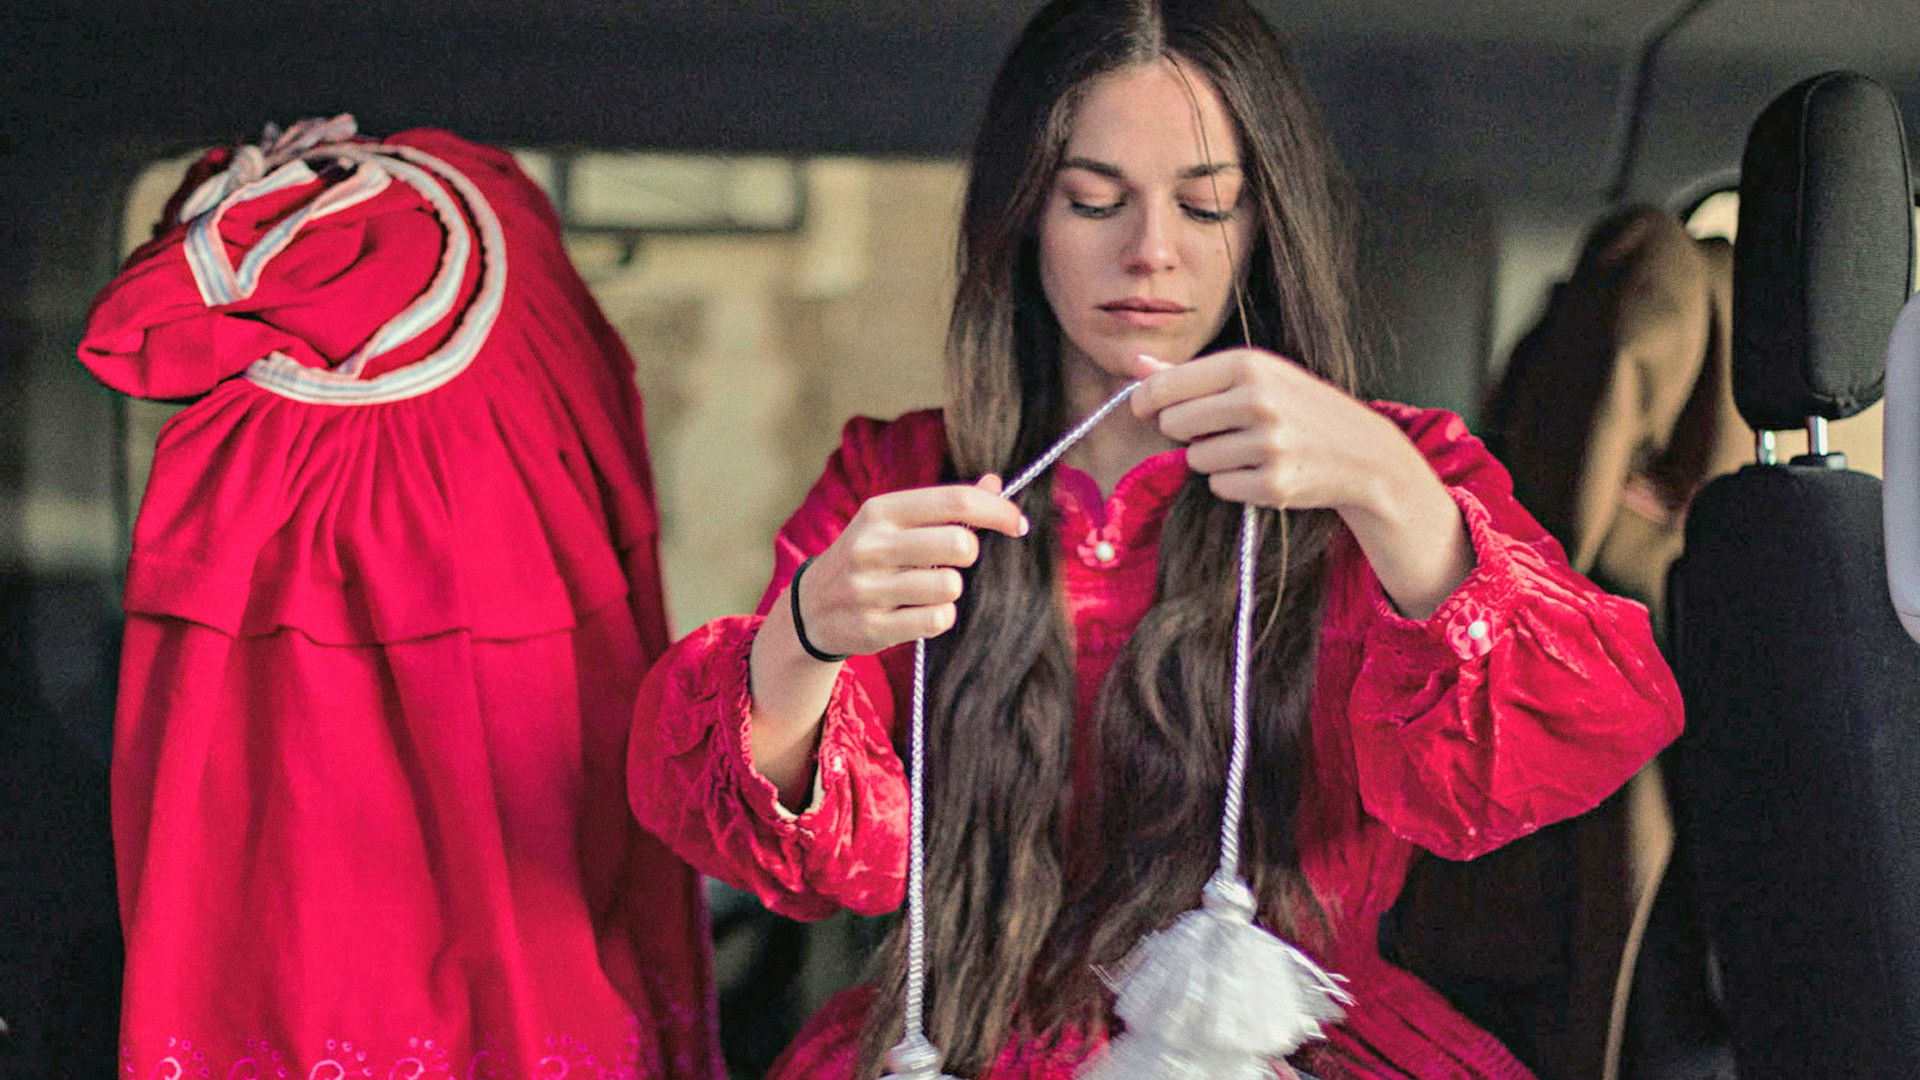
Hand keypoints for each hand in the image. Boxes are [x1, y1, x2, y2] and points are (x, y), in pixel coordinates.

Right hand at [795, 476, 1027, 657]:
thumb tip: (995, 483)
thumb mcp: (893, 523)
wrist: (810, 609)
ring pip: (949, 586)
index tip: (1018, 523)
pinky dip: (940, 617)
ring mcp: (868, 588)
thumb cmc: (867, 559)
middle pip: (958, 543)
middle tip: (954, 561)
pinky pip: (936, 620)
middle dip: (969, 554)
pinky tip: (920, 612)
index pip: (955, 501)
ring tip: (928, 589)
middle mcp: (870, 546)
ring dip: (950, 590)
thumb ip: (944, 505)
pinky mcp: (871, 627)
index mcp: (880, 511)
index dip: (997, 511)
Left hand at [1128, 347, 1471, 618]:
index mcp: (1248, 365)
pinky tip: (1262, 469)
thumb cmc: (1299, 407)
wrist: (1362, 452)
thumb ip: (1191, 372)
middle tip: (1217, 427)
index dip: (1146, 400)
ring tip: (1250, 447)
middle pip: (1174, 424)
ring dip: (1212, 458)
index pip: (1165, 386)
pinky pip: (1219, 486)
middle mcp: (1258, 400)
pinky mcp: (1273, 484)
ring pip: (1195, 459)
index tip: (1144, 408)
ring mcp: (1267, 445)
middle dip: (1185, 430)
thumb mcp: (1255, 375)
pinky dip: (1232, 482)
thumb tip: (1136, 364)